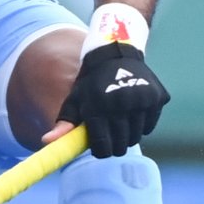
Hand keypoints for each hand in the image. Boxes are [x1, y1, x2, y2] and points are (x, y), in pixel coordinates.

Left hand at [52, 42, 169, 158]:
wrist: (115, 53)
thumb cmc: (91, 82)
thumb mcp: (75, 100)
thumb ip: (64, 124)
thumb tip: (46, 142)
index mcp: (98, 107)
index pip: (102, 147)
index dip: (100, 151)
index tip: (99, 146)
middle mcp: (121, 104)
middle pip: (121, 146)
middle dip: (115, 145)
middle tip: (110, 132)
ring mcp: (142, 100)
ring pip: (137, 137)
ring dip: (128, 134)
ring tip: (120, 119)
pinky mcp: (158, 98)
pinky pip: (149, 126)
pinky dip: (142, 124)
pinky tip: (133, 109)